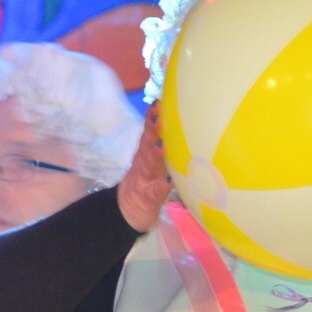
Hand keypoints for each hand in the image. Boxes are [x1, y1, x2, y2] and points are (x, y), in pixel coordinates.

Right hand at [117, 105, 172, 231]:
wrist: (129, 210)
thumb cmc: (148, 181)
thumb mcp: (152, 161)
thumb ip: (159, 143)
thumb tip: (182, 120)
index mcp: (146, 153)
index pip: (149, 132)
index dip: (152, 117)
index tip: (158, 101)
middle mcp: (144, 163)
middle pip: (147, 144)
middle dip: (152, 130)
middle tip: (158, 116)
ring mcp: (145, 180)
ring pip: (150, 165)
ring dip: (155, 155)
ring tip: (162, 146)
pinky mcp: (149, 197)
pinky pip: (156, 192)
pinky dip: (161, 186)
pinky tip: (167, 182)